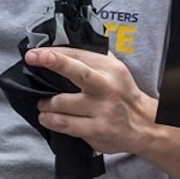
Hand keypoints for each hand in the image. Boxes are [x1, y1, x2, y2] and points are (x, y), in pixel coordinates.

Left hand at [25, 45, 157, 155]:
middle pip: (79, 72)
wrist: (146, 126)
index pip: (78, 54)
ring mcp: (102, 109)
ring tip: (44, 104)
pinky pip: (64, 124)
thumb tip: (61, 49)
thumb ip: (93, 59)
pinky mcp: (97, 129)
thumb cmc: (123, 96)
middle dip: (55, 62)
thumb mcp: (115, 72)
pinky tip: (47, 118)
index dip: (54, 53)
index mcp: (111, 69)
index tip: (35, 52)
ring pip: (62, 102)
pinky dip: (50, 120)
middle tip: (33, 58)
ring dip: (45, 104)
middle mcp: (107, 87)